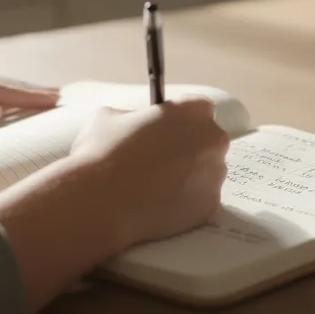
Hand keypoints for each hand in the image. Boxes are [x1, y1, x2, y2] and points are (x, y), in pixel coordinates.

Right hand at [68, 95, 230, 247]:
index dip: (180, 118)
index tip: (165, 129)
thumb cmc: (102, 152)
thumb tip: (135, 124)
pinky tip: (158, 204)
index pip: (197, 108)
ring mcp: (214, 175)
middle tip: (159, 159)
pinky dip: (184, 201)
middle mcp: (212, 140)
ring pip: (206, 171)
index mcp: (192, 111)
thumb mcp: (109, 116)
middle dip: (188, 147)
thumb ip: (133, 116)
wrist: (100, 202)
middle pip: (207, 139)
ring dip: (188, 175)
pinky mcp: (209, 206)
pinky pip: (200, 199)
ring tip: (155, 186)